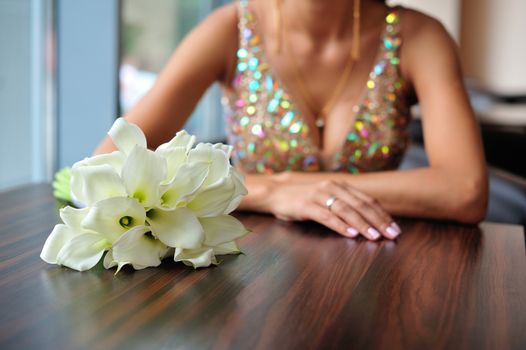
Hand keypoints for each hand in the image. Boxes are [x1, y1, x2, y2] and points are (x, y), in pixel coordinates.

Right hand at [267, 179, 401, 239]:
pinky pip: (326, 216)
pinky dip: (340, 225)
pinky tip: (351, 234)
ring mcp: (319, 195)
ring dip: (363, 224)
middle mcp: (332, 188)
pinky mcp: (306, 205)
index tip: (395, 228)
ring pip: (346, 210)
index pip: (367, 200)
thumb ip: (344, 205)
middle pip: (361, 205)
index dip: (383, 214)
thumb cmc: (303, 199)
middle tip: (392, 235)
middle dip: (379, 221)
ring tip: (375, 236)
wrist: (275, 193)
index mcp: (340, 186)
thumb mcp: (326, 198)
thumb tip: (368, 220)